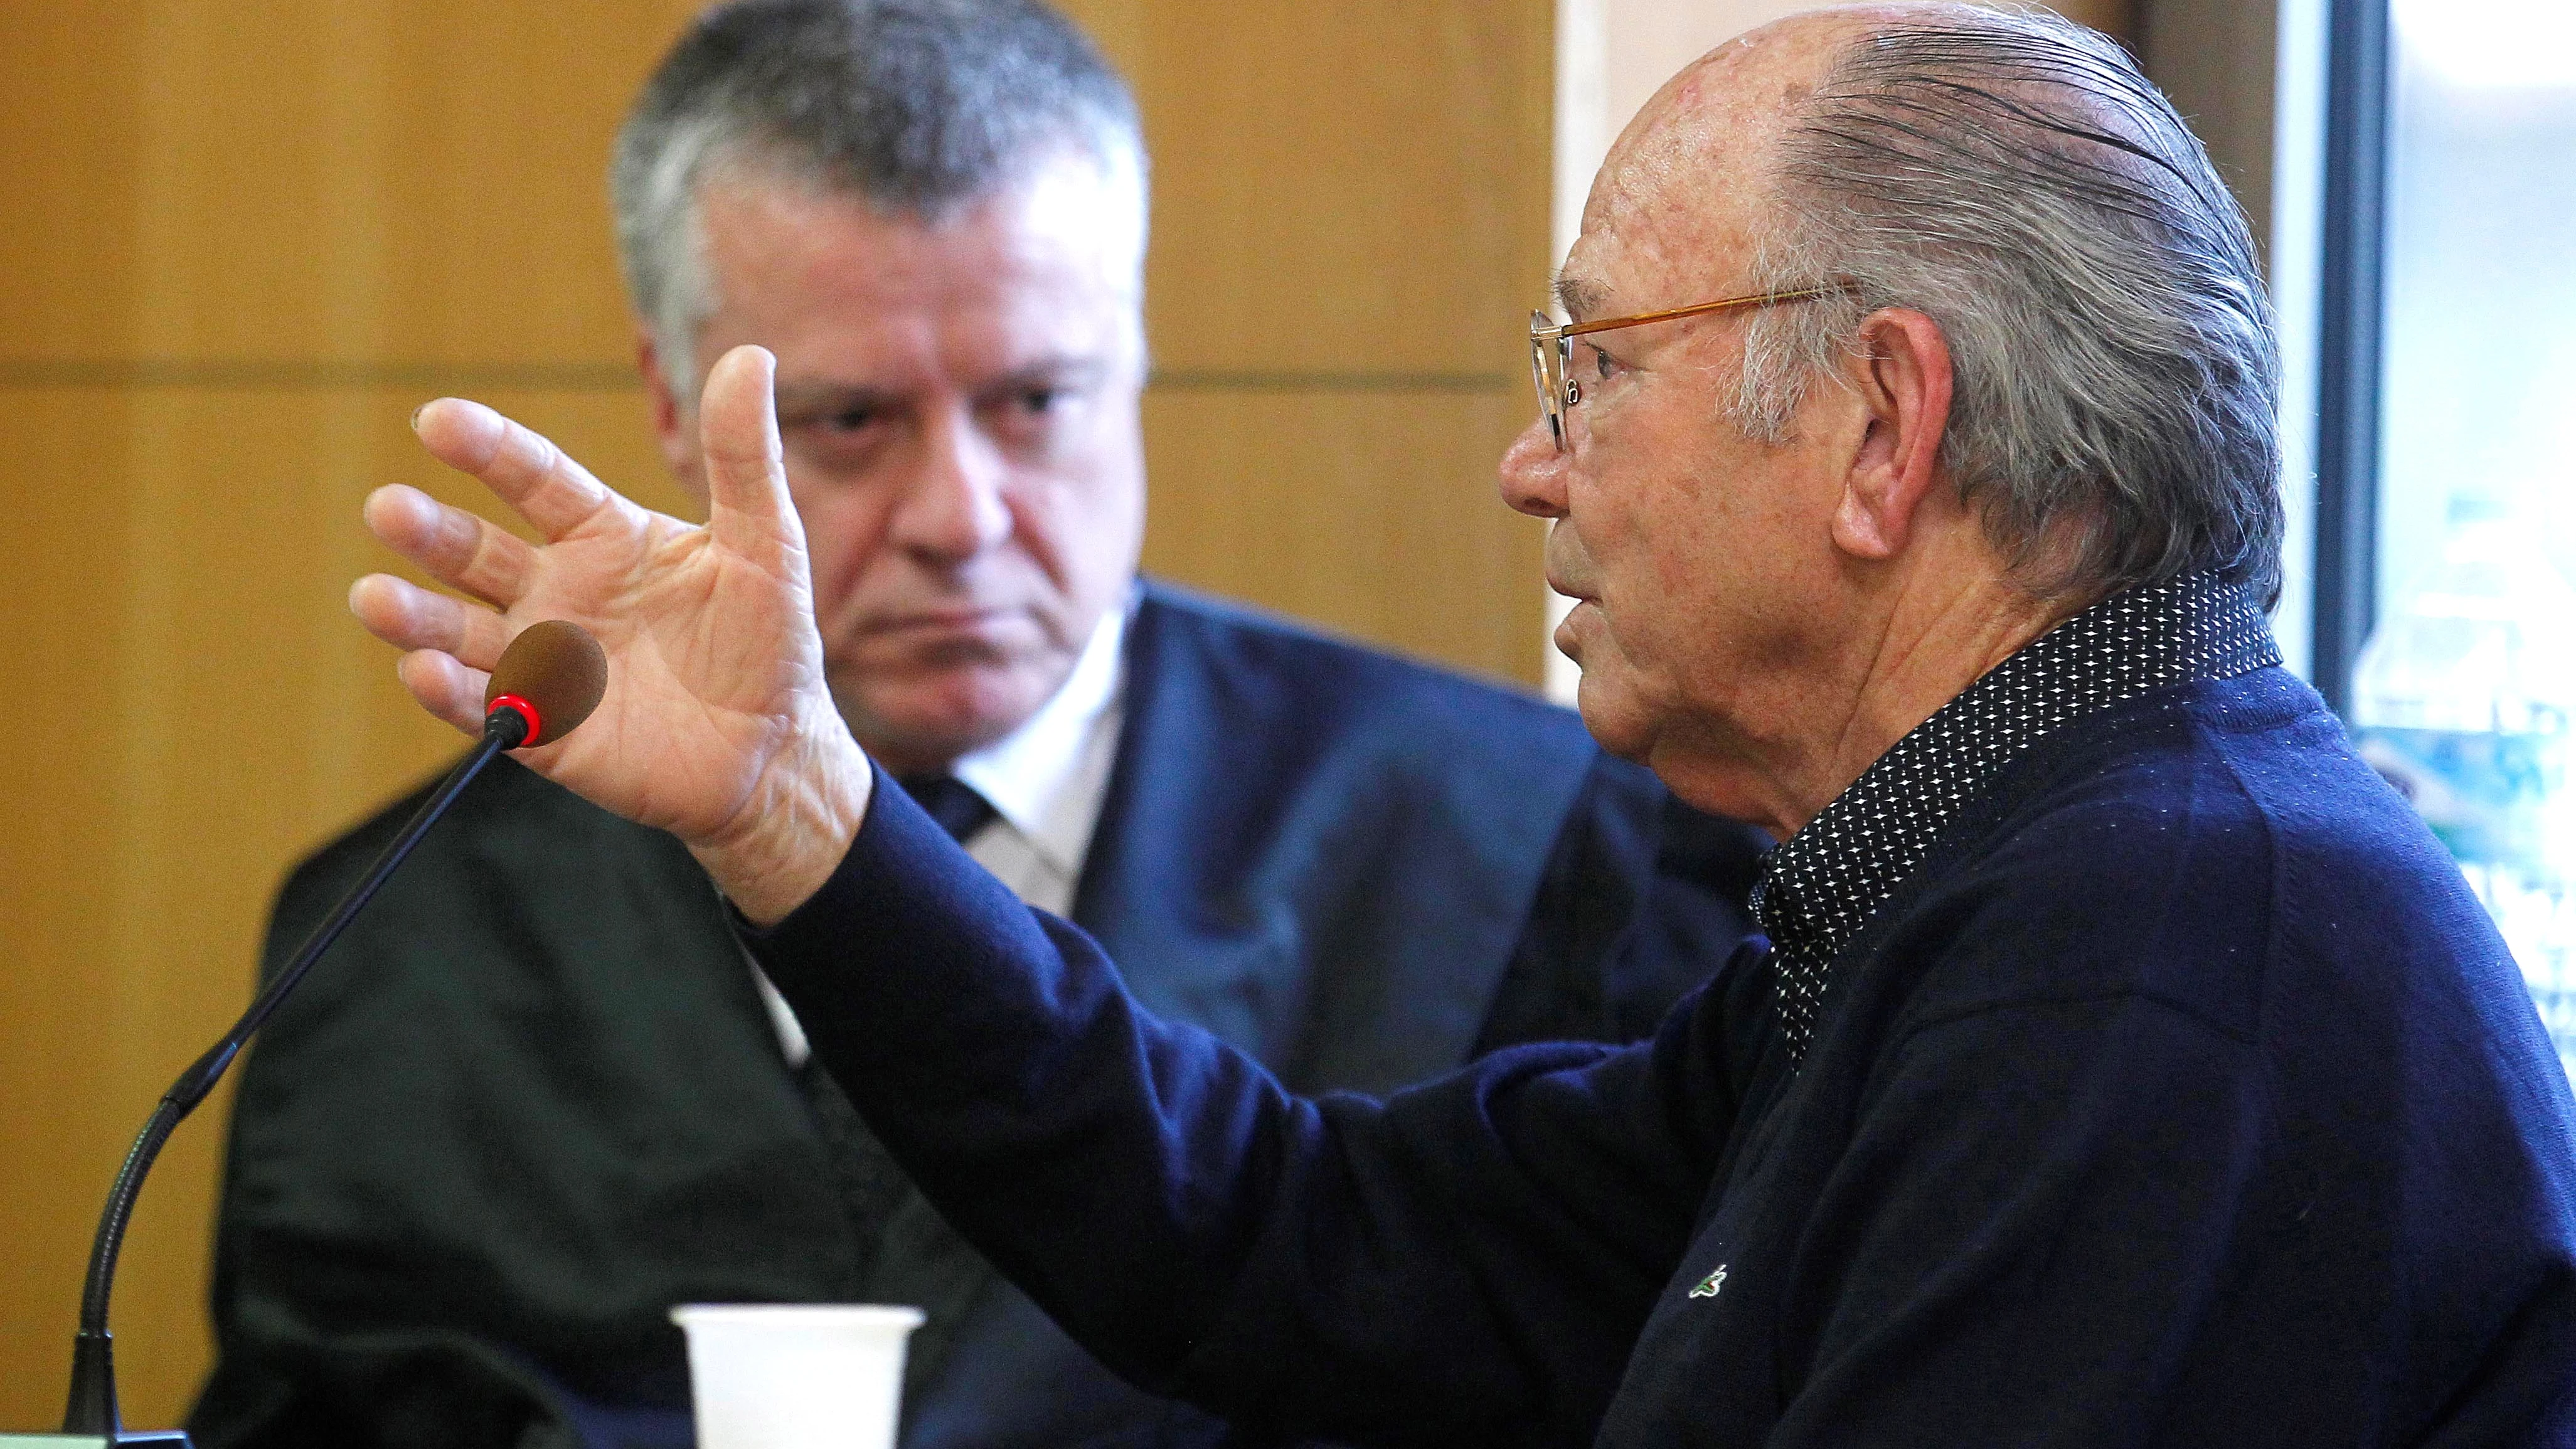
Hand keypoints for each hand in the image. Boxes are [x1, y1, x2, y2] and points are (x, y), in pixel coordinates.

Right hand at [351, 344, 871, 923]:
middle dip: (429, 531)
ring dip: (415, 616)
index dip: (488, 449)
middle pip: (477, 551)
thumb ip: (743, 457)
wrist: (773, 750)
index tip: (437, 419)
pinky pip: (485, 707)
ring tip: (373, 599)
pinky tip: (424, 672)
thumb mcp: (765, 543)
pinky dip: (452, 692)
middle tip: (385, 507)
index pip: (534, 480)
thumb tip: (750, 355)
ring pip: (460, 630)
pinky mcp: (543, 728)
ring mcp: (543, 660)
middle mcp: (557, 592)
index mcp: (602, 536)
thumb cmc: (766, 641)